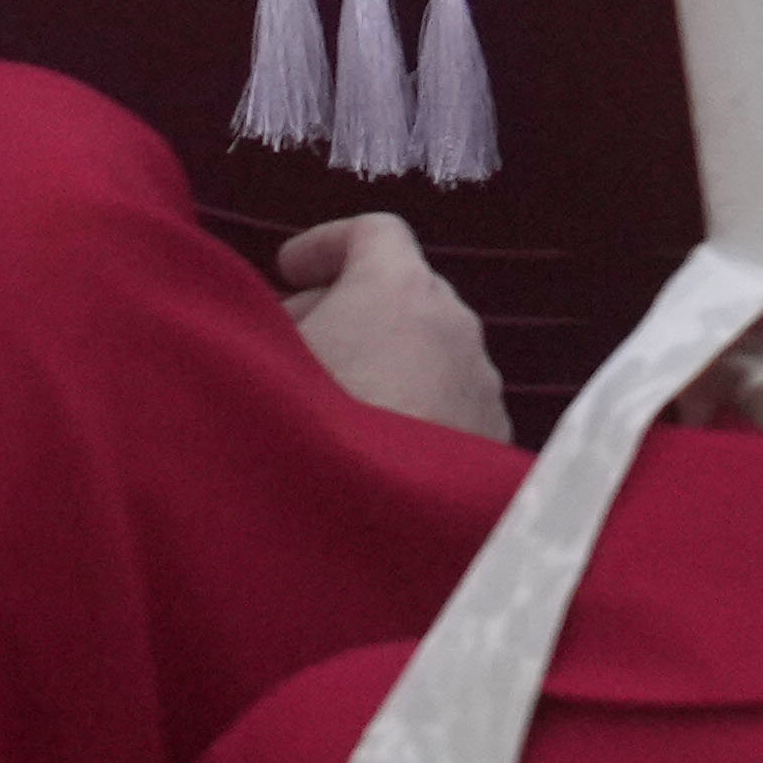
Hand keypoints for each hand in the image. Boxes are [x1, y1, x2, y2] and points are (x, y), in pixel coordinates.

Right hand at [276, 213, 511, 445]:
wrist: (376, 531)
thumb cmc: (311, 428)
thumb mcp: (267, 359)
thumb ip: (271, 323)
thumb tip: (282, 325)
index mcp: (401, 287)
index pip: (375, 230)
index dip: (325, 242)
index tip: (285, 271)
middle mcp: (456, 323)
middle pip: (404, 291)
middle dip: (350, 305)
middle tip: (300, 338)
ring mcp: (484, 384)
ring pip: (432, 351)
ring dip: (387, 359)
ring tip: (340, 401)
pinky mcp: (496, 440)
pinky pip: (452, 402)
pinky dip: (417, 406)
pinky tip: (380, 449)